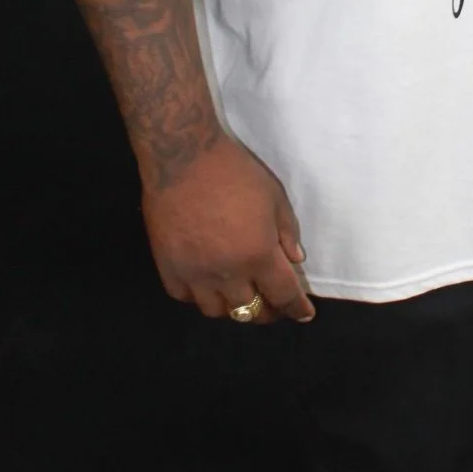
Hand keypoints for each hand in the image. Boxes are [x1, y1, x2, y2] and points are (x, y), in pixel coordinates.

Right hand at [142, 133, 314, 323]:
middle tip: (273, 305)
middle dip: (268, 312)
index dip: (297, 308)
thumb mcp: (274, 197)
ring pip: (216, 311)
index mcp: (258, 256)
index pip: (283, 296)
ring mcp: (194, 273)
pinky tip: (205, 285)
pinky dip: (198, 296)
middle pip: (251, 312)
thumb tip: (295, 260)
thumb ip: (287, 232)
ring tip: (239, 296)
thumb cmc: (235, 172)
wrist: (184, 157)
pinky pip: (184, 297)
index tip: (304, 313)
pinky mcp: (168, 266)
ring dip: (232, 307)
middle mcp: (227, 273)